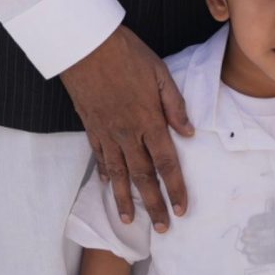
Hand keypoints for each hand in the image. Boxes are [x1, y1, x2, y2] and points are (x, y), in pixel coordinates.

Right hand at [60, 26, 191, 231]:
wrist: (86, 46)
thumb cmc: (127, 54)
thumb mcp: (160, 73)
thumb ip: (175, 104)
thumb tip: (189, 132)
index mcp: (149, 120)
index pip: (166, 163)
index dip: (175, 188)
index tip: (181, 209)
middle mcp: (127, 133)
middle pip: (143, 176)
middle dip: (153, 204)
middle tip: (161, 227)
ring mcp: (106, 132)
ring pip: (118, 174)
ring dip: (125, 199)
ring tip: (129, 220)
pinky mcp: (91, 126)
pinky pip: (99, 157)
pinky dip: (105, 174)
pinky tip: (108, 185)